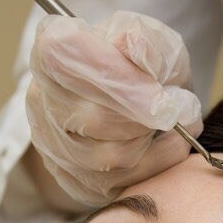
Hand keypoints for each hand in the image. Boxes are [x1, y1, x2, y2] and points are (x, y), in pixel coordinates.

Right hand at [26, 11, 202, 205]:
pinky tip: (170, 143)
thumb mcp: (152, 40)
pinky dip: (159, 162)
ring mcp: (56, 147)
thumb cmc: (140, 69)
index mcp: (52, 53)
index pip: (67, 56)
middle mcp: (43, 101)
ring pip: (111, 156)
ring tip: (173, 121)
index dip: (117, 75)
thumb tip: (138, 51)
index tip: (159, 90)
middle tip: (179, 105)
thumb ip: (149, 42)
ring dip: (153, 139)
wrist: (133, 106)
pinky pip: (125, 182)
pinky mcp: (77, 182)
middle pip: (94, 116)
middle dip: (147, 115)